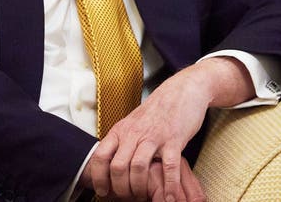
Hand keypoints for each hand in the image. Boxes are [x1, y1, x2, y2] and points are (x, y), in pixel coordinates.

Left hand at [86, 57, 253, 200]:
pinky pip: (169, 167)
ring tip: (143, 197)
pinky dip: (168, 186)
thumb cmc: (157, 110)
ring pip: (138, 168)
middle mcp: (134, 133)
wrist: (182, 90)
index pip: (101, 156)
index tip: (103, 191)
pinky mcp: (174, 140)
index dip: (98, 177)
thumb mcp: (132, 123)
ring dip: (139, 188)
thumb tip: (109, 163)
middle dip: (120, 188)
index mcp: (121, 130)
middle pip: (117, 166)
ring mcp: (154, 136)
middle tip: (126, 198)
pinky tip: (169, 198)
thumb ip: (122, 141)